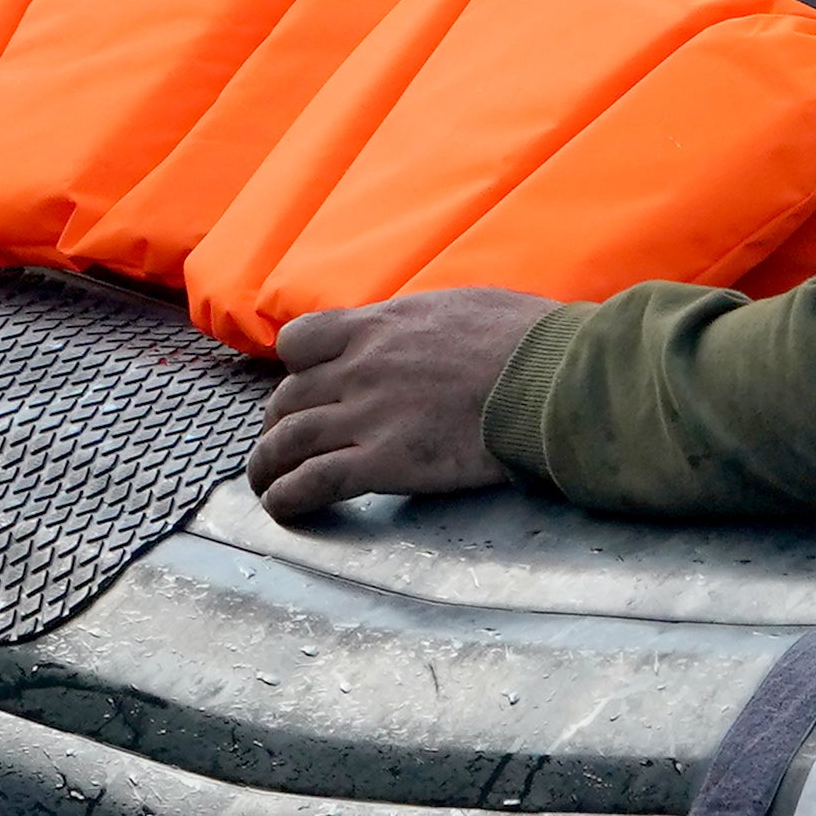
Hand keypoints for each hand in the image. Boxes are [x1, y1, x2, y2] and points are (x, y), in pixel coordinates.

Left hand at [253, 289, 552, 521]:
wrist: (549, 378)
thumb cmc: (525, 339)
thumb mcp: (462, 306)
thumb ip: (421, 325)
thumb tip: (424, 336)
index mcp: (379, 326)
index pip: (300, 341)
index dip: (294, 368)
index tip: (304, 387)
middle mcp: (361, 368)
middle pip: (287, 398)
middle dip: (277, 425)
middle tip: (282, 445)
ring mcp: (368, 415)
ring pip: (287, 442)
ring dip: (267, 467)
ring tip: (266, 484)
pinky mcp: (383, 462)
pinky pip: (312, 482)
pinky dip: (289, 498)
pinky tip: (286, 509)